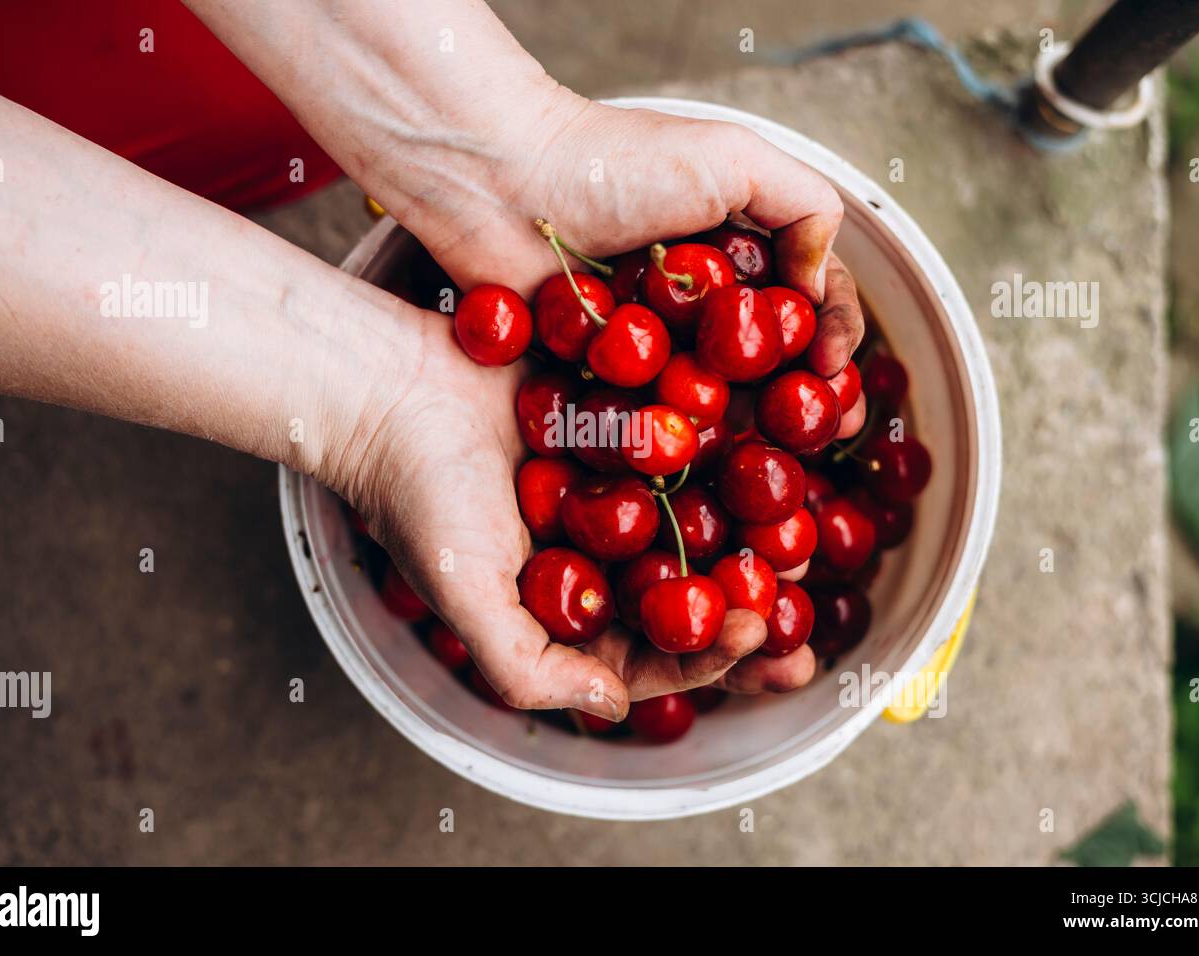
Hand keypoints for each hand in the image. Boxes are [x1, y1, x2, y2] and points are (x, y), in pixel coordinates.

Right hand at [324, 302, 821, 719]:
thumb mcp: (463, 598)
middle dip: (749, 610)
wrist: (390, 383)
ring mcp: (616, 490)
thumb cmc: (419, 494)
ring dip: (753, 536)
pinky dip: (730, 455)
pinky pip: (687, 448)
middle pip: (688, 596)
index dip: (705, 657)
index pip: (648, 653)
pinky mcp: (624, 425)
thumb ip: (528, 668)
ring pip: (700, 524)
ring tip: (808, 536)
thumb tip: (613, 707)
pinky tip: (781, 456)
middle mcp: (598, 557)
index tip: (755, 632)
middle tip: (805, 608)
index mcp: (566, 611)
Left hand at [398, 92, 866, 438]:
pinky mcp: (602, 379)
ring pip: (713, 400)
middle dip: (805, 401)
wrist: (502, 186)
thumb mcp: (732, 157)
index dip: (834, 338)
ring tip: (776, 461)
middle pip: (769, 364)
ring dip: (750, 433)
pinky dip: (675, 444)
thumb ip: (804, 204)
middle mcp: (701, 303)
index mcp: (738, 253)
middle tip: (825, 432)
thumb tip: (821, 288)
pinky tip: (704, 466)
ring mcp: (653, 345)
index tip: (835, 369)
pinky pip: (646, 421)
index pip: (808, 302)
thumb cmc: (614, 161)